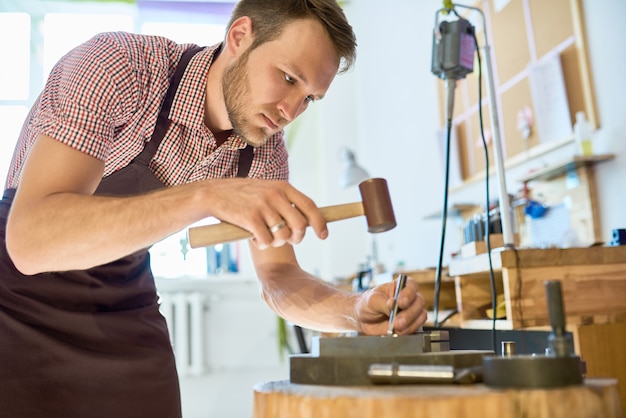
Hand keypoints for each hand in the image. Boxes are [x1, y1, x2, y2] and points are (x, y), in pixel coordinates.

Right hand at [201, 178, 327, 248]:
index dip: (320, 222)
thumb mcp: (266, 190)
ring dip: (276, 242)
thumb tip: (306, 221)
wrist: (213, 194)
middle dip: (297, 238)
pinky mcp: (250, 218)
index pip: (309, 205)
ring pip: (283, 236)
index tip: (324, 235)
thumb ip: (284, 201)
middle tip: (289, 240)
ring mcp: (263, 206)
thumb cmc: (242, 196)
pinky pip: (266, 241)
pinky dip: (262, 244)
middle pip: (300, 225)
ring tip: (265, 236)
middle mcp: (275, 195)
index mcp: (282, 187)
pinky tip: (253, 237)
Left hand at [353, 276, 427, 335]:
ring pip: (420, 315)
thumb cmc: (368, 304)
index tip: (401, 303)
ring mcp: (411, 311)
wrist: (364, 319)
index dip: (408, 294)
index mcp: (400, 286)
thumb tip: (393, 304)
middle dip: (408, 314)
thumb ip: (383, 302)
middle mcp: (409, 297)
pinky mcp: (411, 323)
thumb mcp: (372, 300)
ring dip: (410, 324)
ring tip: (396, 328)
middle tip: (397, 322)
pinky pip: (417, 327)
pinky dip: (408, 330)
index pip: (411, 286)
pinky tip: (398, 332)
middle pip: (418, 302)